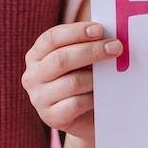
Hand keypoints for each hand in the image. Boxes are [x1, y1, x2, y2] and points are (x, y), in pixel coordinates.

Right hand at [22, 22, 122, 144]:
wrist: (86, 118)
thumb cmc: (86, 81)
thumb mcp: (83, 61)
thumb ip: (89, 46)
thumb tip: (110, 37)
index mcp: (36, 55)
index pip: (52, 38)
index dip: (76, 32)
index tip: (99, 30)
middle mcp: (32, 76)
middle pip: (61, 59)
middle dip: (92, 51)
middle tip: (116, 47)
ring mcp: (39, 98)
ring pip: (71, 82)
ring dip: (96, 78)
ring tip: (112, 76)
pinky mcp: (50, 117)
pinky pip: (76, 104)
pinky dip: (93, 98)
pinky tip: (102, 96)